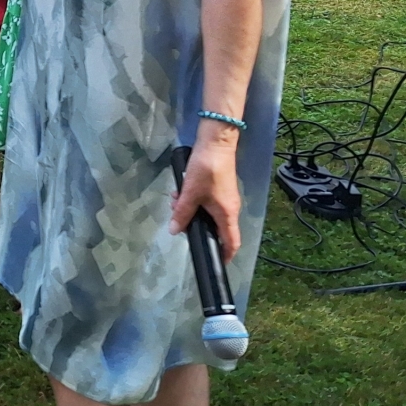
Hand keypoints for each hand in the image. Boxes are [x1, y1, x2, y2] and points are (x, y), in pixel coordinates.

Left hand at [169, 138, 242, 261]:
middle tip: (177, 217)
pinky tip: (180, 191)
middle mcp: (230, 209)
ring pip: (207, 213)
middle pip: (215, 228)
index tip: (215, 262)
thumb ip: (182, 213)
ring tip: (175, 200)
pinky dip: (194, 199)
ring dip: (190, 209)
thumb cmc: (207, 169)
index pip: (231, 243)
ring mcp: (226, 198)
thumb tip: (174, 231)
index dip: (225, 255)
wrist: (216, 142)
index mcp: (227, 215)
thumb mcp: (190, 192)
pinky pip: (207, 202)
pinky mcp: (220, 188)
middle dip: (194, 225)